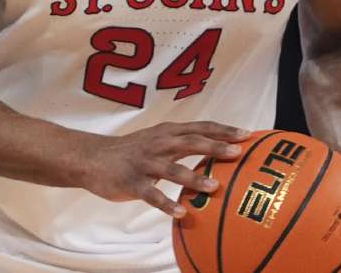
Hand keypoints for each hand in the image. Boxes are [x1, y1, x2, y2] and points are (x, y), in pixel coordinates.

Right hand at [74, 121, 248, 217]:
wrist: (92, 157)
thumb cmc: (132, 151)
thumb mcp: (158, 140)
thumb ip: (183, 143)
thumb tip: (216, 149)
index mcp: (168, 133)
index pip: (200, 127)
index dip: (223, 130)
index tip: (247, 134)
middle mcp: (159, 144)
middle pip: (191, 142)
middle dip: (215, 147)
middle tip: (238, 153)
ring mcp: (145, 163)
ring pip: (173, 169)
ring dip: (194, 177)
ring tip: (215, 186)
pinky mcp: (132, 182)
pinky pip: (151, 195)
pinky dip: (166, 203)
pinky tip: (182, 212)